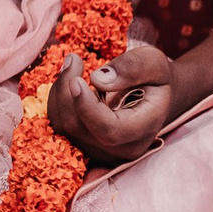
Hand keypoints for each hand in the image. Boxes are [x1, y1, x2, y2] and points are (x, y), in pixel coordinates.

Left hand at [46, 46, 172, 164]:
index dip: (86, 107)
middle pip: (78, 126)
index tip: (76, 79)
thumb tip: (97, 79)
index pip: (109, 130)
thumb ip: (132, 67)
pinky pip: (59, 126)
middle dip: (67, 90)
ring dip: (60, 92)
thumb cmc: (154, 78)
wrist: (154, 98)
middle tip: (74, 59)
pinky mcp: (85, 146)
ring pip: (63, 126)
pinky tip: (68, 82)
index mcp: (144, 129)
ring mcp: (102, 152)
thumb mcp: (153, 62)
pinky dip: (57, 100)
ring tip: (74, 66)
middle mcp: (122, 148)